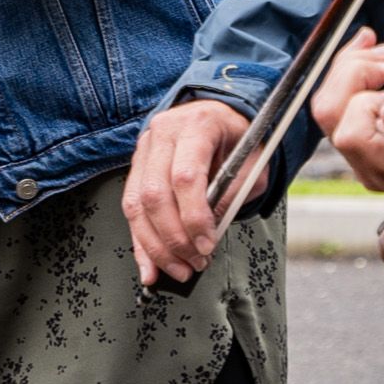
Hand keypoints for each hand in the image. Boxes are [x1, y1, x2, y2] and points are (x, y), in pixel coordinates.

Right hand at [125, 97, 252, 287]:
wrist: (218, 113)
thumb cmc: (238, 137)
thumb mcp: (251, 162)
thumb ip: (232, 195)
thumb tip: (208, 233)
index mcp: (197, 125)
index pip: (185, 177)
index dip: (194, 218)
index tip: (207, 245)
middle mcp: (163, 134)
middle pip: (155, 195)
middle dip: (174, 239)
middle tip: (195, 263)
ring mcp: (145, 149)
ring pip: (137, 205)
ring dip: (156, 246)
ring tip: (178, 270)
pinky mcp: (137, 167)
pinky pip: (131, 208)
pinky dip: (141, 242)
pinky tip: (150, 267)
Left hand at [312, 29, 383, 191]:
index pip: (351, 134)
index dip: (367, 101)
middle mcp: (372, 165)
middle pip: (330, 114)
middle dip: (351, 72)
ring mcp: (364, 150)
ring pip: (329, 103)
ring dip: (349, 66)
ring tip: (379, 49)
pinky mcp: (364, 132)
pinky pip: (339, 101)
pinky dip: (352, 71)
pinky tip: (370, 51)